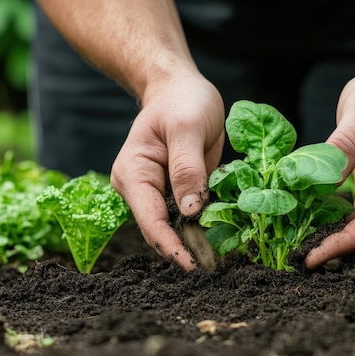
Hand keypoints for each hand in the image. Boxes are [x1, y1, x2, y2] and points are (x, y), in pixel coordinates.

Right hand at [110, 71, 224, 270]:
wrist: (181, 90)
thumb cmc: (181, 101)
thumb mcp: (187, 128)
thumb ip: (187, 169)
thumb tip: (190, 212)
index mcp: (133, 173)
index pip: (149, 219)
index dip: (170, 245)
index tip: (193, 264)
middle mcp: (140, 188)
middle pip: (160, 229)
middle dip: (184, 248)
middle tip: (214, 265)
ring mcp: (158, 192)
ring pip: (175, 226)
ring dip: (195, 241)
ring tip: (219, 257)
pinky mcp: (176, 192)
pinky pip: (189, 215)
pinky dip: (203, 226)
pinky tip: (221, 236)